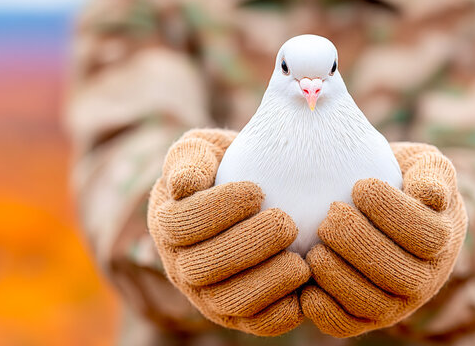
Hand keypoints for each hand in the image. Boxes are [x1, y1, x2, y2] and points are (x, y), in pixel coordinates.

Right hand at [147, 129, 309, 335]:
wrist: (255, 198)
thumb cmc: (229, 166)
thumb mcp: (205, 150)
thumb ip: (191, 158)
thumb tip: (184, 184)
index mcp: (168, 223)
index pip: (181, 223)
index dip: (218, 210)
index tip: (257, 191)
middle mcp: (181, 265)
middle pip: (202, 268)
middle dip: (247, 246)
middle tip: (286, 223)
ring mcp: (207, 295)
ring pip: (228, 301)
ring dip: (266, 283)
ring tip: (300, 262)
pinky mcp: (238, 315)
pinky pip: (255, 324)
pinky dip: (280, 313)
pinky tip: (306, 289)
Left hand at [301, 142, 466, 336]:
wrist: (381, 211)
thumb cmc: (399, 180)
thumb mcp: (423, 165)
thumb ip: (432, 174)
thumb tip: (430, 196)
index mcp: (443, 238)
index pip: (426, 235)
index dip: (392, 212)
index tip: (360, 186)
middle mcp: (426, 278)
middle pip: (401, 274)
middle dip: (361, 245)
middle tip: (331, 217)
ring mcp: (397, 303)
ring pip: (375, 304)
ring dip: (341, 279)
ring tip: (316, 251)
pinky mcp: (366, 319)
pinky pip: (348, 325)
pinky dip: (326, 311)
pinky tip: (306, 287)